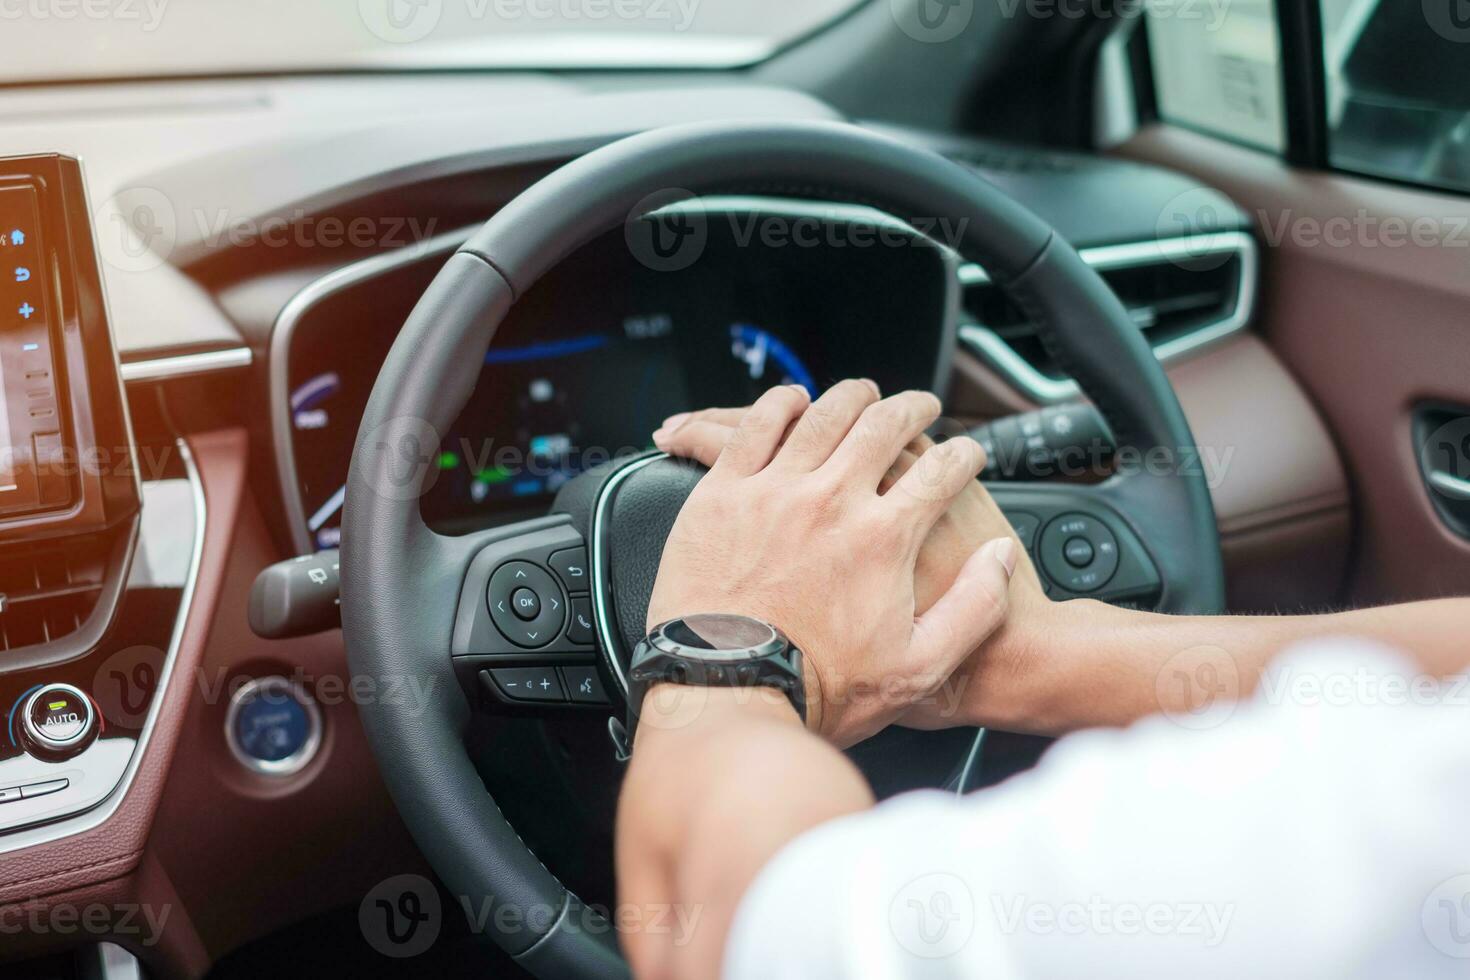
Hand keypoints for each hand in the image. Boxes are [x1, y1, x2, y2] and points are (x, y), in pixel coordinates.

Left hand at [646, 380, 1017, 745]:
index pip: (942, 471)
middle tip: (919, 407)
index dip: (964, 455)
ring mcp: (773, 491)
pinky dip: (777, 404)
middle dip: (911, 408)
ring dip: (850, 396)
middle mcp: (831, 501)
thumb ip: (973, 608)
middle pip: (883, 426)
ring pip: (820, 415)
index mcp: (884, 538)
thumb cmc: (816, 689)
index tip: (967, 454)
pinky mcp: (722, 495)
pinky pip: (752, 427)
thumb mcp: (918, 667)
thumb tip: (999, 559)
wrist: (728, 695)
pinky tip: (790, 400)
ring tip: (863, 393)